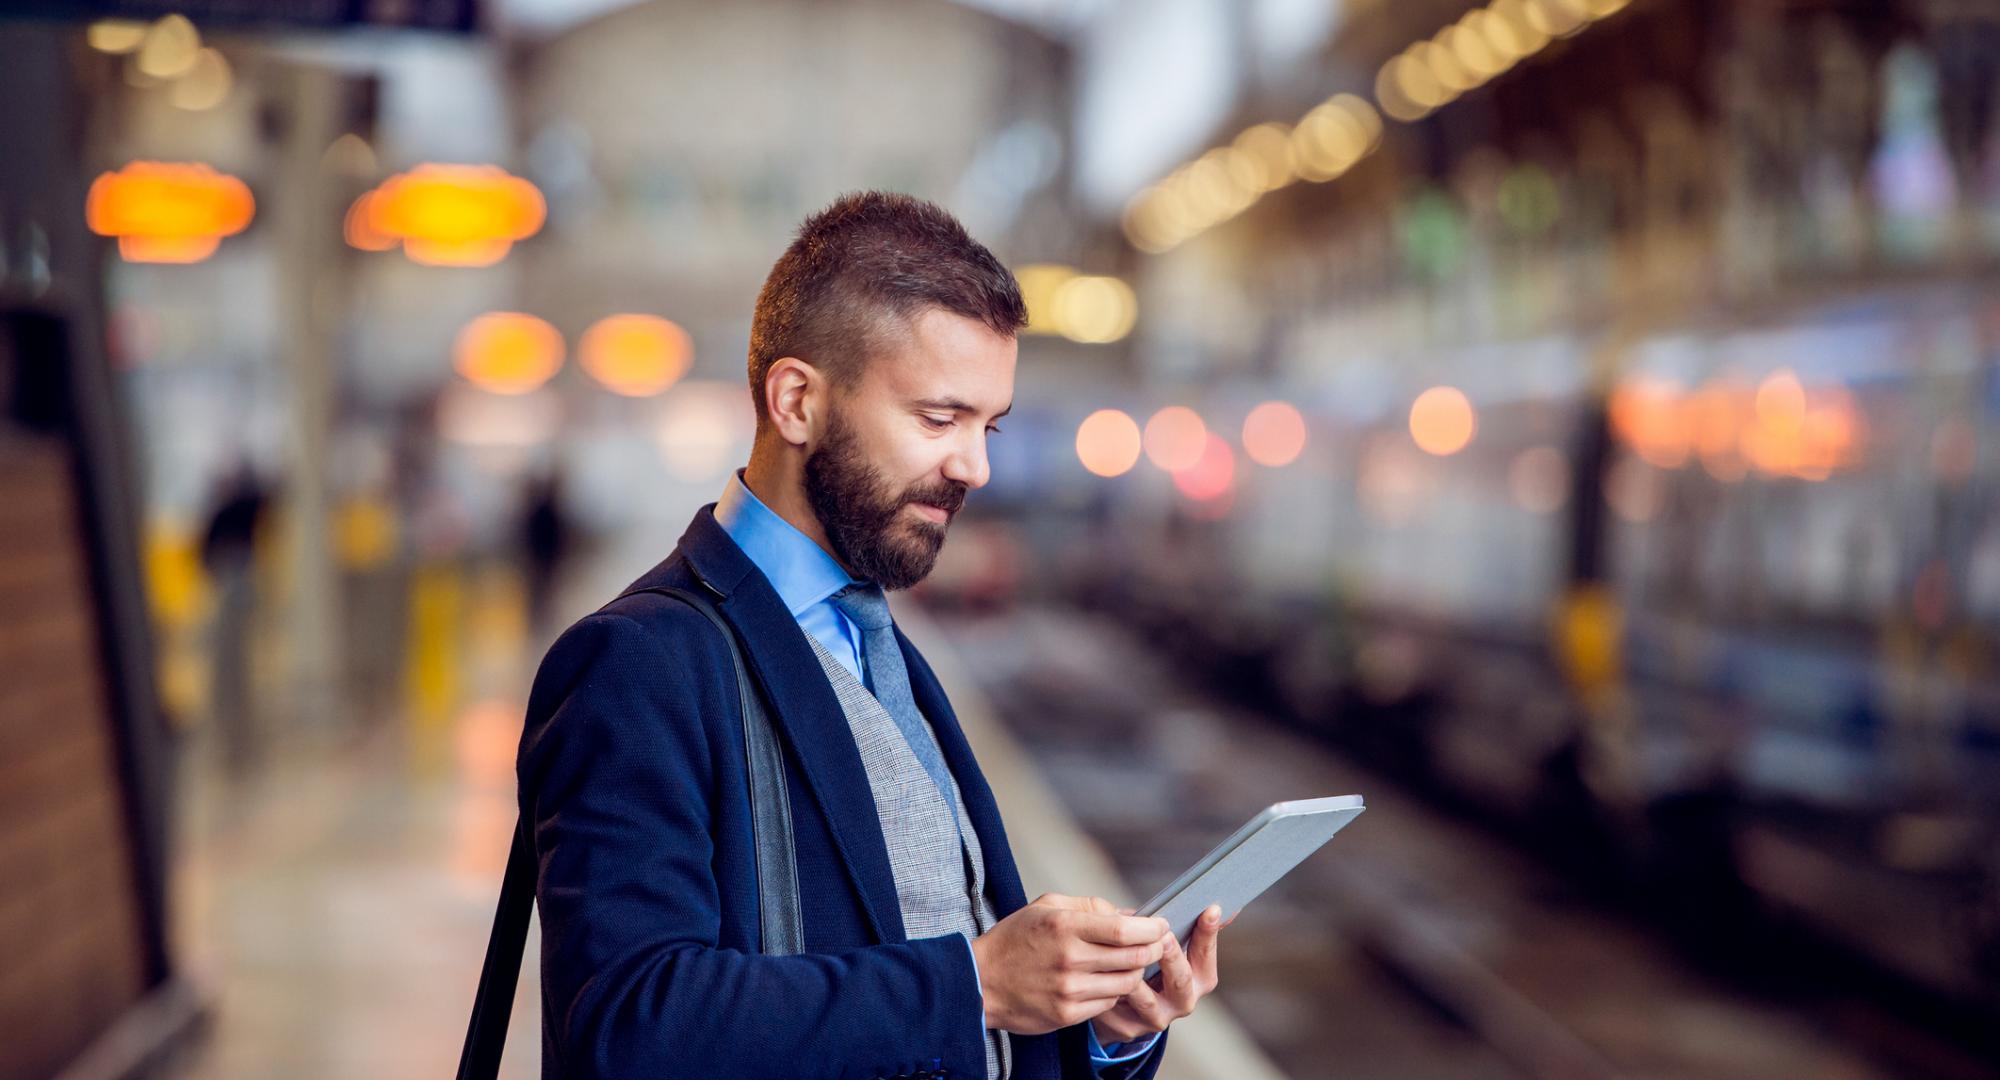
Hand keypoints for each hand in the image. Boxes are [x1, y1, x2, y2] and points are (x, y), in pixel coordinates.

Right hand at [971, 893, 1170, 1035]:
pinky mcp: (1067, 1014)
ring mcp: (1069, 990)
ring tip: (1132, 962)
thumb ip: (1090, 907)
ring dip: (1136, 972)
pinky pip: (1109, 1003)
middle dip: (1153, 950)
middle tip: (1157, 944)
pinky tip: (1108, 981)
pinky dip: (1116, 992)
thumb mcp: (1046, 907)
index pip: (1123, 930)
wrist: (981, 982)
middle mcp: (1069, 959)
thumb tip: (1131, 915)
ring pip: (1126, 983)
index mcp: (1064, 927)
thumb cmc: (1015, 939)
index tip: (1161, 925)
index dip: (1150, 929)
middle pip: (1132, 958)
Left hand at [1089, 903, 1226, 1045]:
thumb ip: (1185, 925)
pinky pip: (1118, 1008)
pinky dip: (1109, 989)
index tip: (1210, 910)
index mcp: (1198, 978)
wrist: (1122, 1008)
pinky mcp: (1129, 1028)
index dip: (1208, 932)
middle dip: (1172, 956)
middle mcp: (1183, 1001)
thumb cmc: (1149, 964)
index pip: (1206, 954)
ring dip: (1135, 975)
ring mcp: (1157, 1017)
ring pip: (1147, 998)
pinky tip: (1100, 974)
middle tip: (1163, 936)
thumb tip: (1215, 905)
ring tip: (1124, 954)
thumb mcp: (1167, 943)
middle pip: (1181, 979)